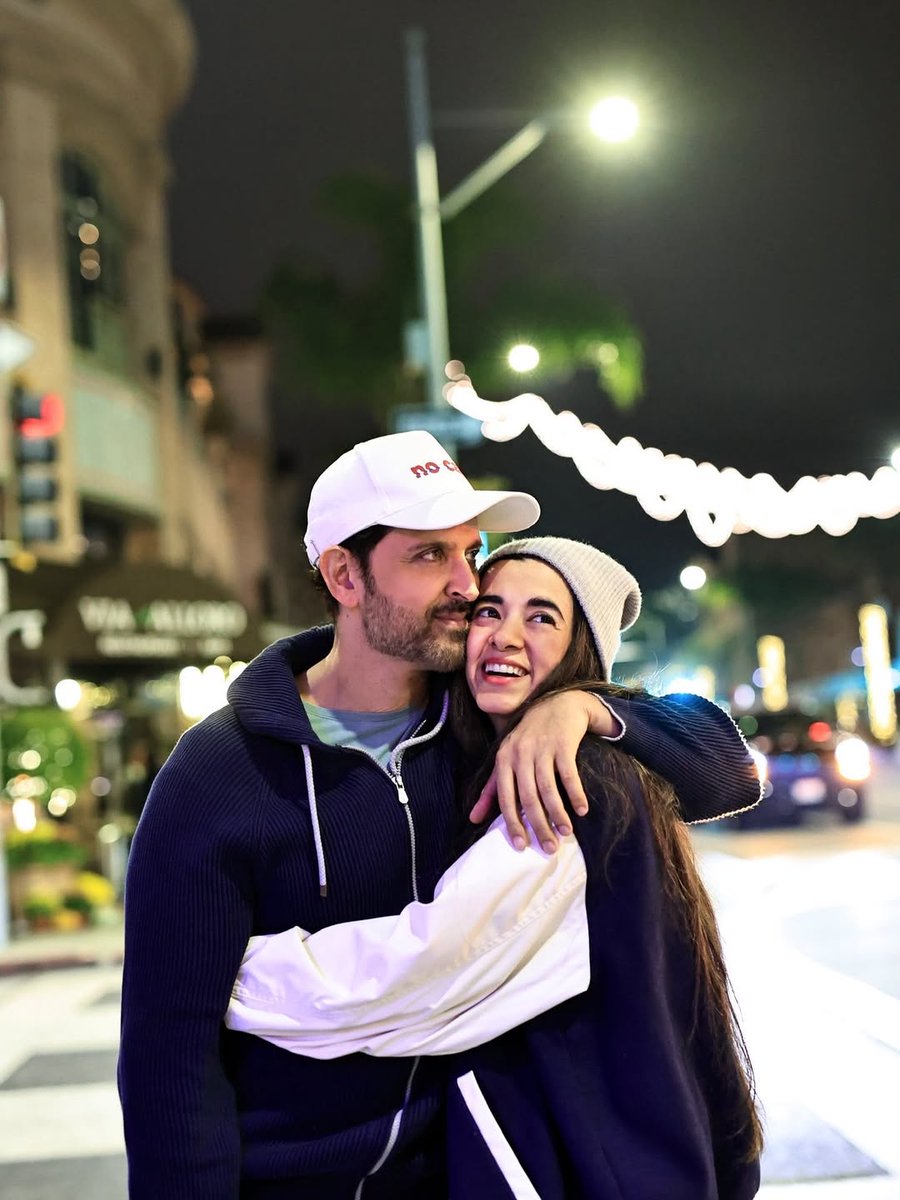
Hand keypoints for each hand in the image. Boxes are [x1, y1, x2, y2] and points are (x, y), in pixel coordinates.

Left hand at [469, 691, 617, 851]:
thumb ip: (491, 789)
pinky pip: (569, 774)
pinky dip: (575, 794)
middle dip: (539, 825)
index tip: (521, 846)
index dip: (513, 823)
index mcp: (504, 760)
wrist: (558, 705)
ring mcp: (542, 748)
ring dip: (558, 814)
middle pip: (528, 797)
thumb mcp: (506, 759)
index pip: (506, 798)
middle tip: (549, 848)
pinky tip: (582, 810)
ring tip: (566, 833)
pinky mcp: (563, 744)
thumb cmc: (529, 739)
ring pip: (548, 788)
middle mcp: (520, 754)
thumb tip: (473, 819)